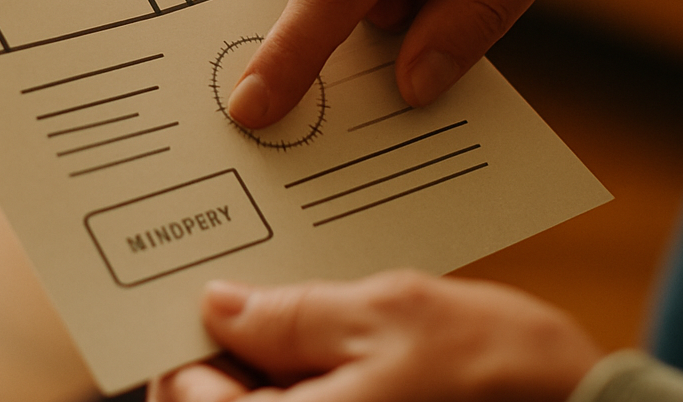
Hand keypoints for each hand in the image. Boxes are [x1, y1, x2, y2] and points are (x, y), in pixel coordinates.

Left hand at [149, 271, 602, 401]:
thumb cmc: (495, 374)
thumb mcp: (387, 315)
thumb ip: (292, 314)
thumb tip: (219, 305)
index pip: (187, 395)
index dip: (194, 339)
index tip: (218, 291)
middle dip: (238, 351)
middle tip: (270, 292)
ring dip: (279, 365)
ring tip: (318, 316)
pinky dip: (313, 382)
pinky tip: (343, 346)